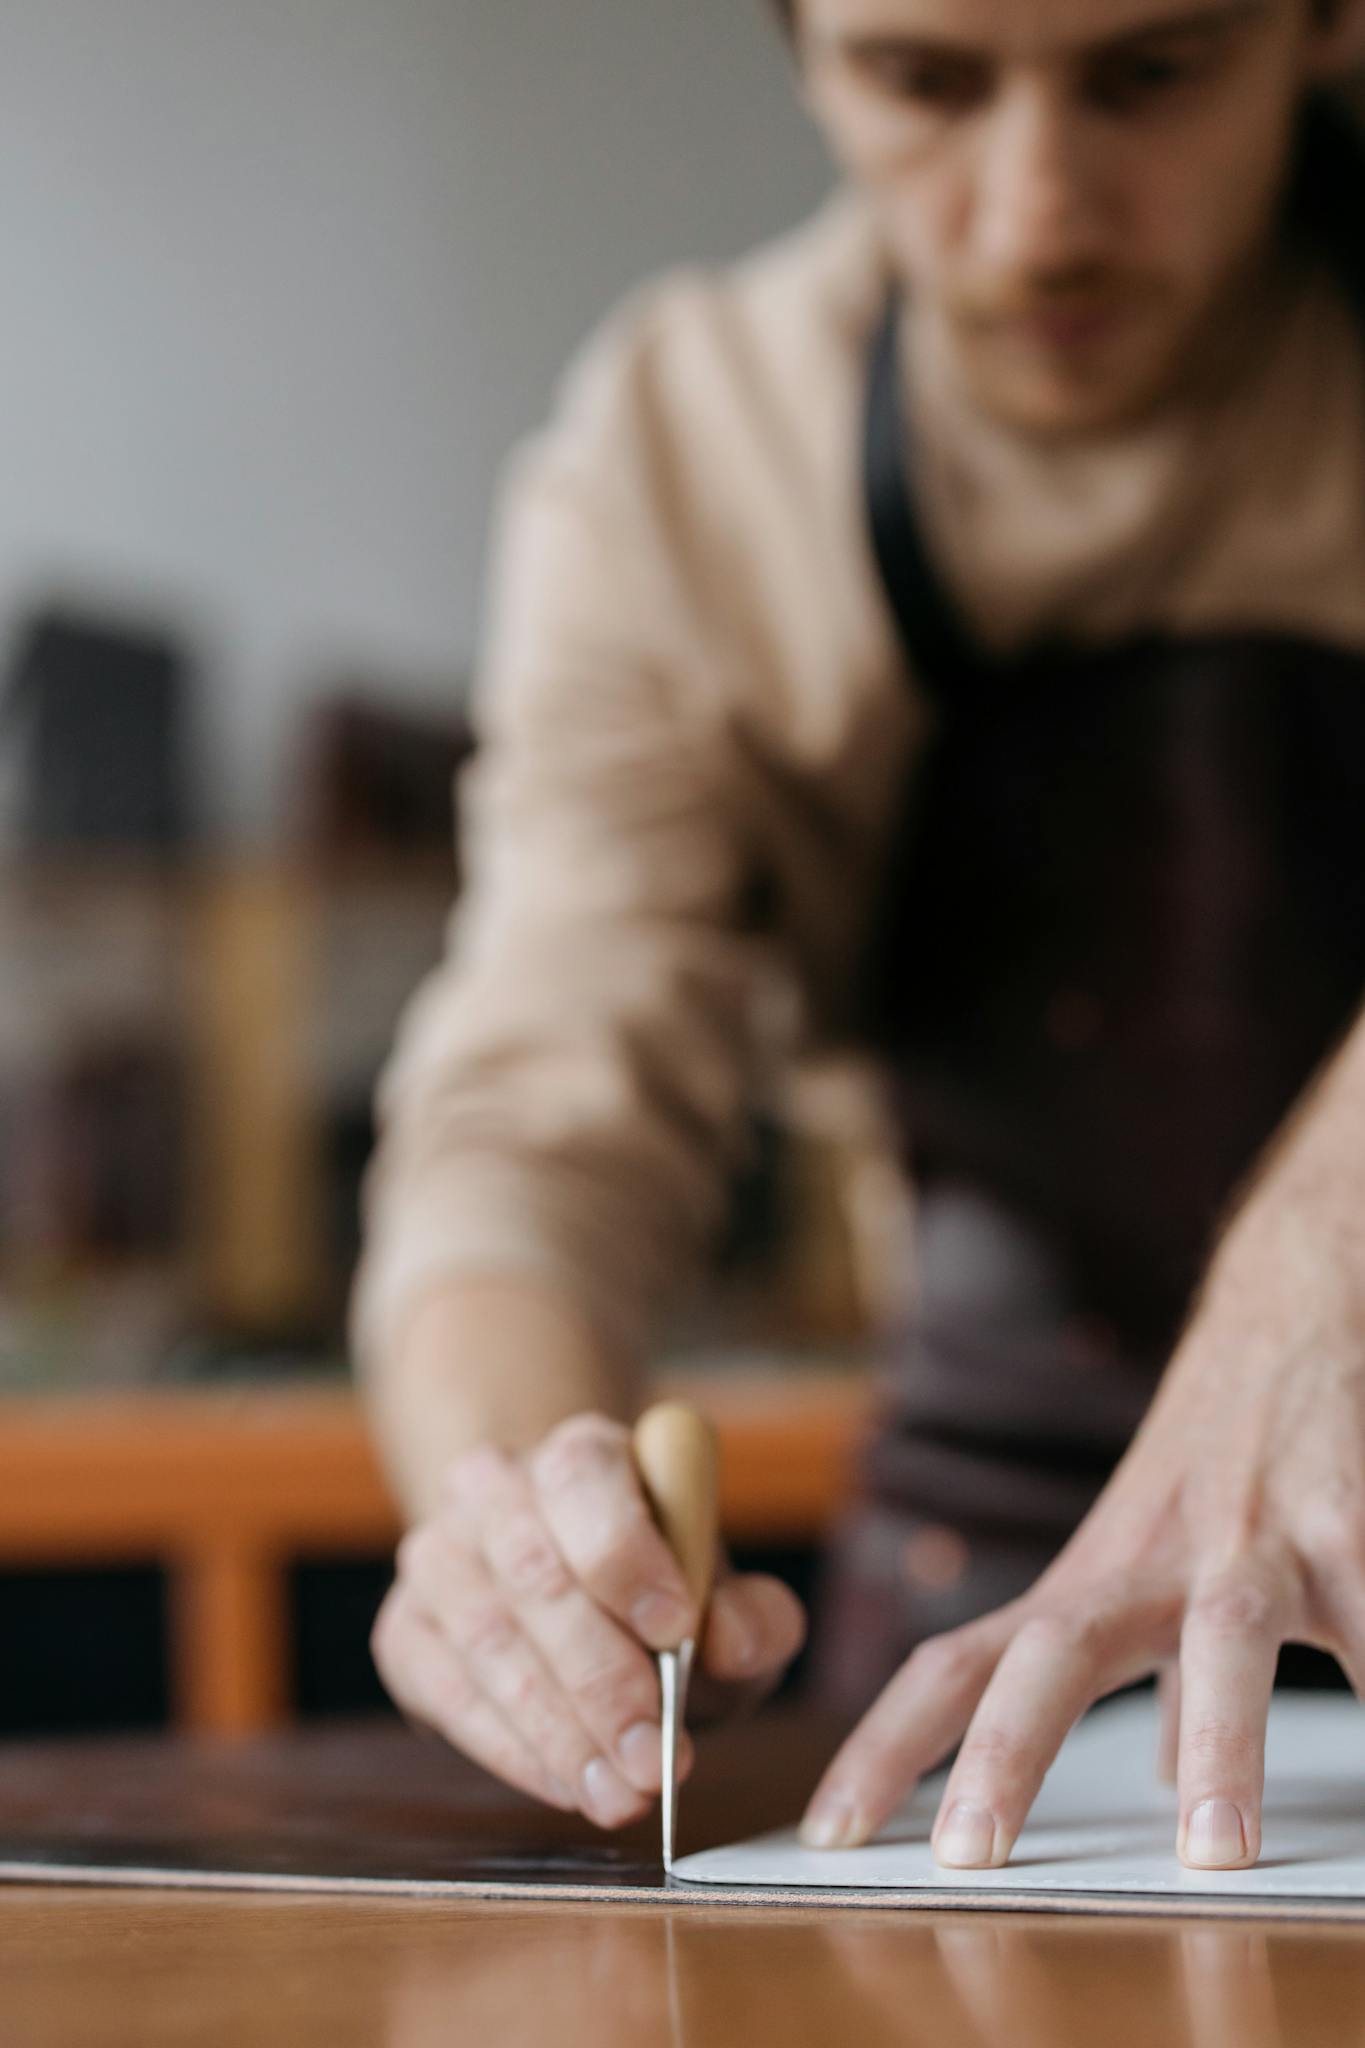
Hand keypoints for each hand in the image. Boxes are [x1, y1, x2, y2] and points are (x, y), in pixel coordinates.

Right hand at [372, 1410, 805, 1827]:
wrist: (566, 1586)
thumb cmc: (658, 1593)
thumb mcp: (726, 1597)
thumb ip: (753, 1616)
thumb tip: (729, 1641)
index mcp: (581, 1452)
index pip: (584, 1479)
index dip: (626, 1555)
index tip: (675, 1630)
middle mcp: (493, 1487)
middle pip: (534, 1572)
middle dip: (599, 1679)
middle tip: (653, 1759)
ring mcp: (437, 1555)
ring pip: (487, 1638)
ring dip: (557, 1729)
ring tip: (619, 1793)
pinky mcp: (404, 1629)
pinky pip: (446, 1691)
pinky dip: (510, 1748)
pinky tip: (565, 1784)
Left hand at [800, 1215, 1364, 1869]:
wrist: (1294, 1311)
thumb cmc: (1217, 1456)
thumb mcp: (1160, 1560)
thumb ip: (1160, 1673)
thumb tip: (1163, 1774)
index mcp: (1092, 1580)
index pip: (958, 1664)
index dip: (888, 1747)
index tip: (827, 1837)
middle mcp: (1153, 1559)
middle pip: (1055, 1650)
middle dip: (1005, 1751)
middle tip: (968, 1861)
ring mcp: (1250, 1541)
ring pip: (1224, 1637)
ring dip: (1220, 1741)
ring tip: (1215, 1852)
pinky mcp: (1348, 1527)